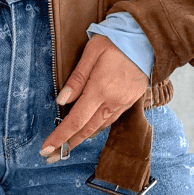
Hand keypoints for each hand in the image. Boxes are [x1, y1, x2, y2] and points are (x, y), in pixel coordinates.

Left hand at [38, 35, 147, 159]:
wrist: (147, 38)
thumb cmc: (116, 40)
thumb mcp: (91, 53)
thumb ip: (76, 79)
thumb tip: (61, 101)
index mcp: (100, 89)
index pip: (75, 121)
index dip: (59, 137)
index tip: (45, 150)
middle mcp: (112, 101)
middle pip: (86, 130)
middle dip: (67, 145)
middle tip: (51, 156)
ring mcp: (123, 103)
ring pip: (98, 127)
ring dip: (81, 139)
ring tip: (66, 146)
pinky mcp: (130, 101)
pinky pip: (109, 120)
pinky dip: (95, 128)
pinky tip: (87, 130)